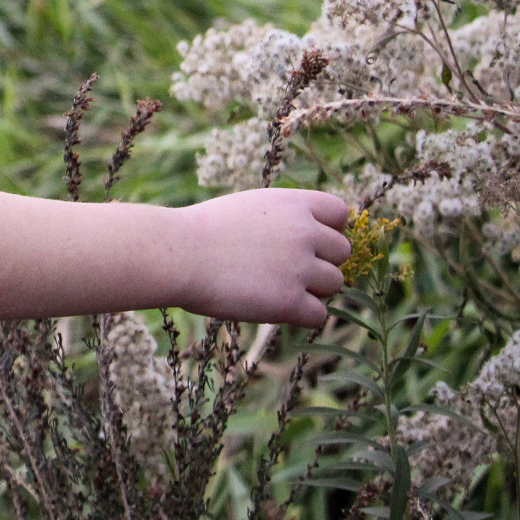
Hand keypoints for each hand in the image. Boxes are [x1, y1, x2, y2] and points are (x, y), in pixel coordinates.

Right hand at [174, 188, 350, 327]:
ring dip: (313, 290)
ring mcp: (300, 268)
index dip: (329, 229)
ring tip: (277, 288)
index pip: (340, 213)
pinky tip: (276, 308)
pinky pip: (319, 315)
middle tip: (288, 271)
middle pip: (342, 252)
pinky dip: (302, 316)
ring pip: (335, 284)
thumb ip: (283, 219)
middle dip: (321, 262)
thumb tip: (308, 240)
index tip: (307, 242)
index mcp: (293, 204)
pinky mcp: (290, 301)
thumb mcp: (248, 208)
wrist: (178, 254)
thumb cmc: (201, 231)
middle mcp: (305, 232)